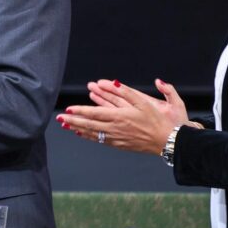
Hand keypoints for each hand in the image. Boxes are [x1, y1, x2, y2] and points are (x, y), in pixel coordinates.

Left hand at [57, 78, 185, 155]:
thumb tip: (114, 82)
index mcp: (121, 116)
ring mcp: (117, 138)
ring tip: (66, 126)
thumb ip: (128, 92)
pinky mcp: (120, 145)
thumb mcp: (145, 102)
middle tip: (59, 119)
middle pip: (89, 125)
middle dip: (73, 121)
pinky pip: (100, 141)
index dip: (80, 111)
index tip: (68, 109)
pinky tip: (82, 134)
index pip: (94, 113)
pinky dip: (89, 137)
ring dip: (78, 129)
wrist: (168, 141)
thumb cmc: (158, 120)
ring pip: (92, 134)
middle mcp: (116, 128)